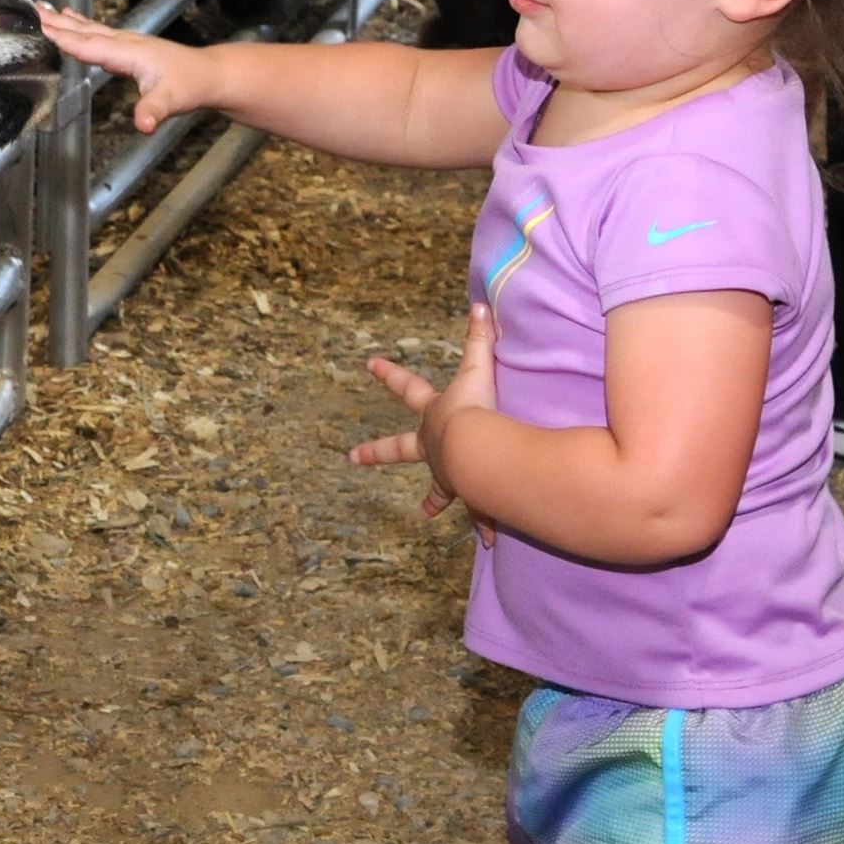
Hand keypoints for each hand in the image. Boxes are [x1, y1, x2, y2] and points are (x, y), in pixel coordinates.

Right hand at [37, 5, 211, 132]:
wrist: (210, 75)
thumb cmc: (192, 85)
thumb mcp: (172, 101)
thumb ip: (154, 110)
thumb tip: (142, 124)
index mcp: (129, 53)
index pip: (89, 44)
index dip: (63, 37)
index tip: (38, 27)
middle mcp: (125, 43)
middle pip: (84, 31)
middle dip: (56, 22)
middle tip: (29, 10)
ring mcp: (127, 44)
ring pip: (90, 29)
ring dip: (65, 20)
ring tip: (42, 9)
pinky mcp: (129, 48)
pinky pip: (98, 34)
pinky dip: (80, 26)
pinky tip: (74, 21)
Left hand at [350, 304, 499, 545]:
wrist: (478, 452)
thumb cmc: (472, 410)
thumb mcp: (477, 369)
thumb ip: (479, 337)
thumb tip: (480, 304)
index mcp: (434, 414)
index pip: (407, 387)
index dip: (389, 374)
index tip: (368, 364)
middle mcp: (435, 446)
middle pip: (401, 448)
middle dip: (379, 451)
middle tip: (354, 457)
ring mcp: (449, 474)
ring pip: (439, 488)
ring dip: (435, 499)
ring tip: (427, 511)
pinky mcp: (472, 495)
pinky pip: (479, 511)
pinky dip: (486, 524)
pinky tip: (489, 539)